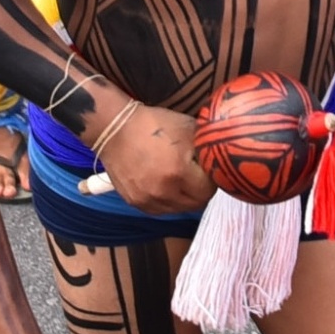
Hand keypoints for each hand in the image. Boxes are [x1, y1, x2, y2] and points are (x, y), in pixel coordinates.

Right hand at [95, 98, 206, 216]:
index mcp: (178, 172)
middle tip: (197, 175)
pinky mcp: (135, 202)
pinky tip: (165, 183)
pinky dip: (167, 200)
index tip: (208, 169)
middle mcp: (163, 191)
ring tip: (179, 178)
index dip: (212, 179)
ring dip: (184, 197)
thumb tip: (220, 158)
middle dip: (201, 190)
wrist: (114, 127)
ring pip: (179, 209)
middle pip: (196, 204)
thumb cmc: (152, 123)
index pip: (209, 190)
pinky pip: (161, 209)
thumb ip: (206, 146)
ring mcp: (147, 199)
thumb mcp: (187, 127)